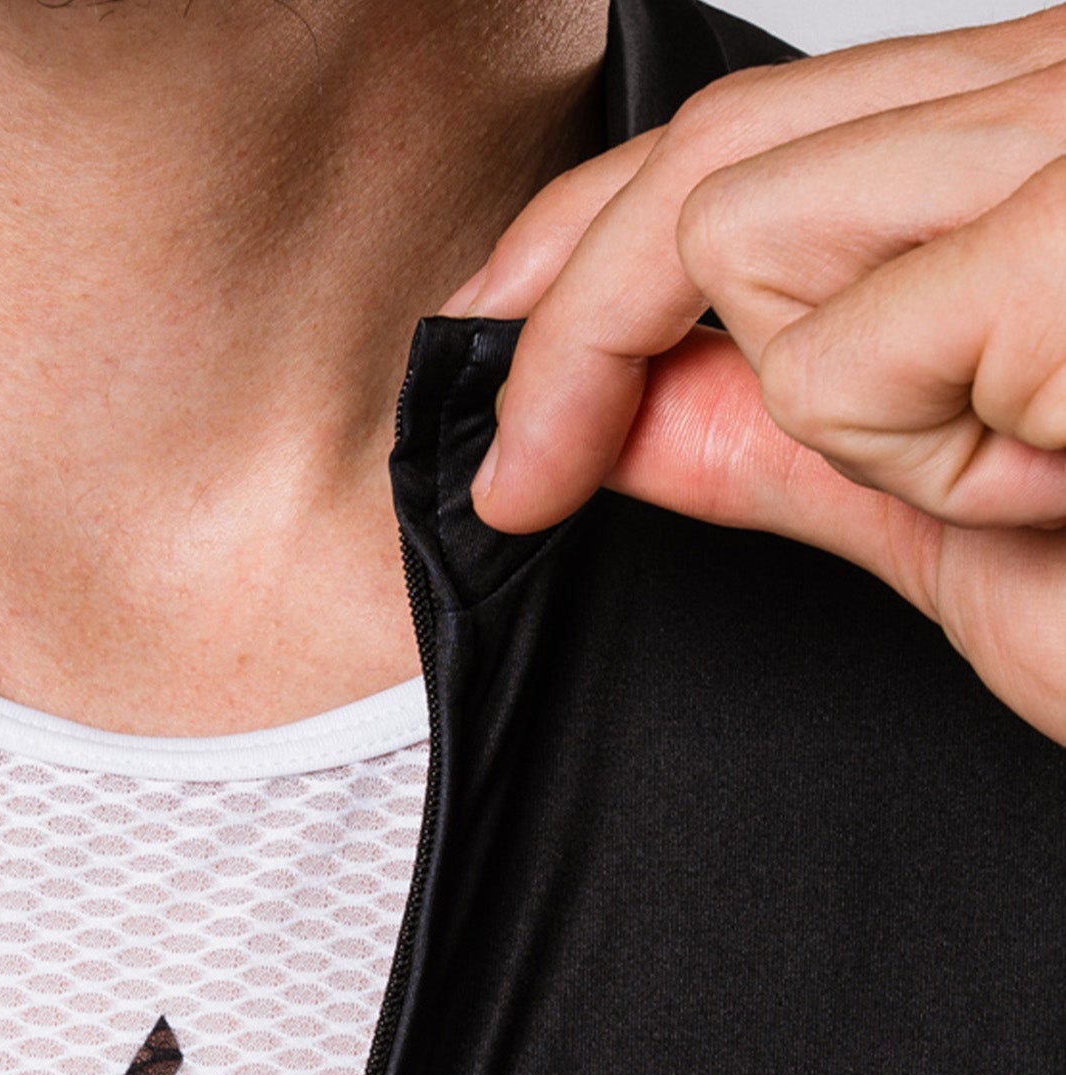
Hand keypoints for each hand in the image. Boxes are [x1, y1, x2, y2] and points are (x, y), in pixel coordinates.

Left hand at [456, 9, 1065, 741]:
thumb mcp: (969, 517)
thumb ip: (799, 442)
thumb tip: (630, 408)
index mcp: (1053, 123)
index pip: (755, 130)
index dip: (583, 251)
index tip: (499, 381)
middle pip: (718, 156)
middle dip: (579, 329)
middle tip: (525, 476)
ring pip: (759, 242)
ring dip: (852, 419)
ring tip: (1028, 477)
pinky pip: (839, 355)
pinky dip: (918, 460)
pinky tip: (1059, 477)